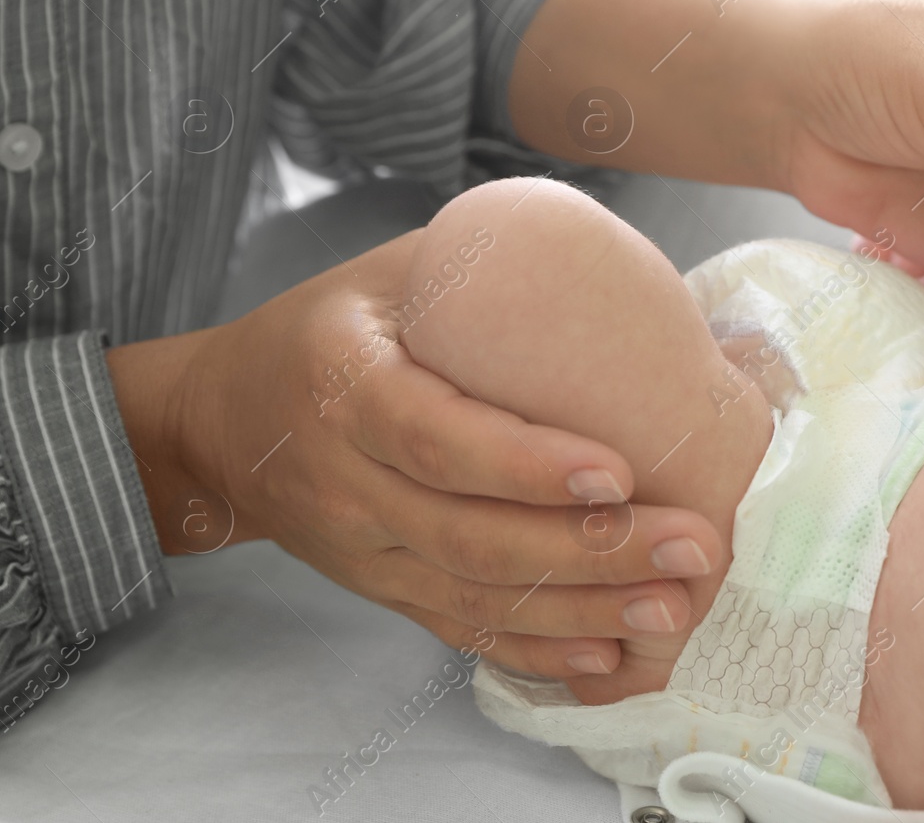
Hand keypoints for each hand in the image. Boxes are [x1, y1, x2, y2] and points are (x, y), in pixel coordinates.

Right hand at [107, 231, 722, 676]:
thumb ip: (493, 272)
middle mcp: (347, 479)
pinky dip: (534, 653)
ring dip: (581, 611)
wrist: (221, 421)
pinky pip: (459, 631)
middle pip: (470, 535)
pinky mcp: (381, 589)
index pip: (435, 438)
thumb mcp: (393, 273)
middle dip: (591, 551)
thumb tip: (636, 289)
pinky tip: (606, 659)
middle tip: (694, 544)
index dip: (524, 465)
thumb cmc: (331, 328)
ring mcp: (362, 548)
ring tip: (672, 607)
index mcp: (344, 383)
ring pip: (474, 597)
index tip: (617, 471)